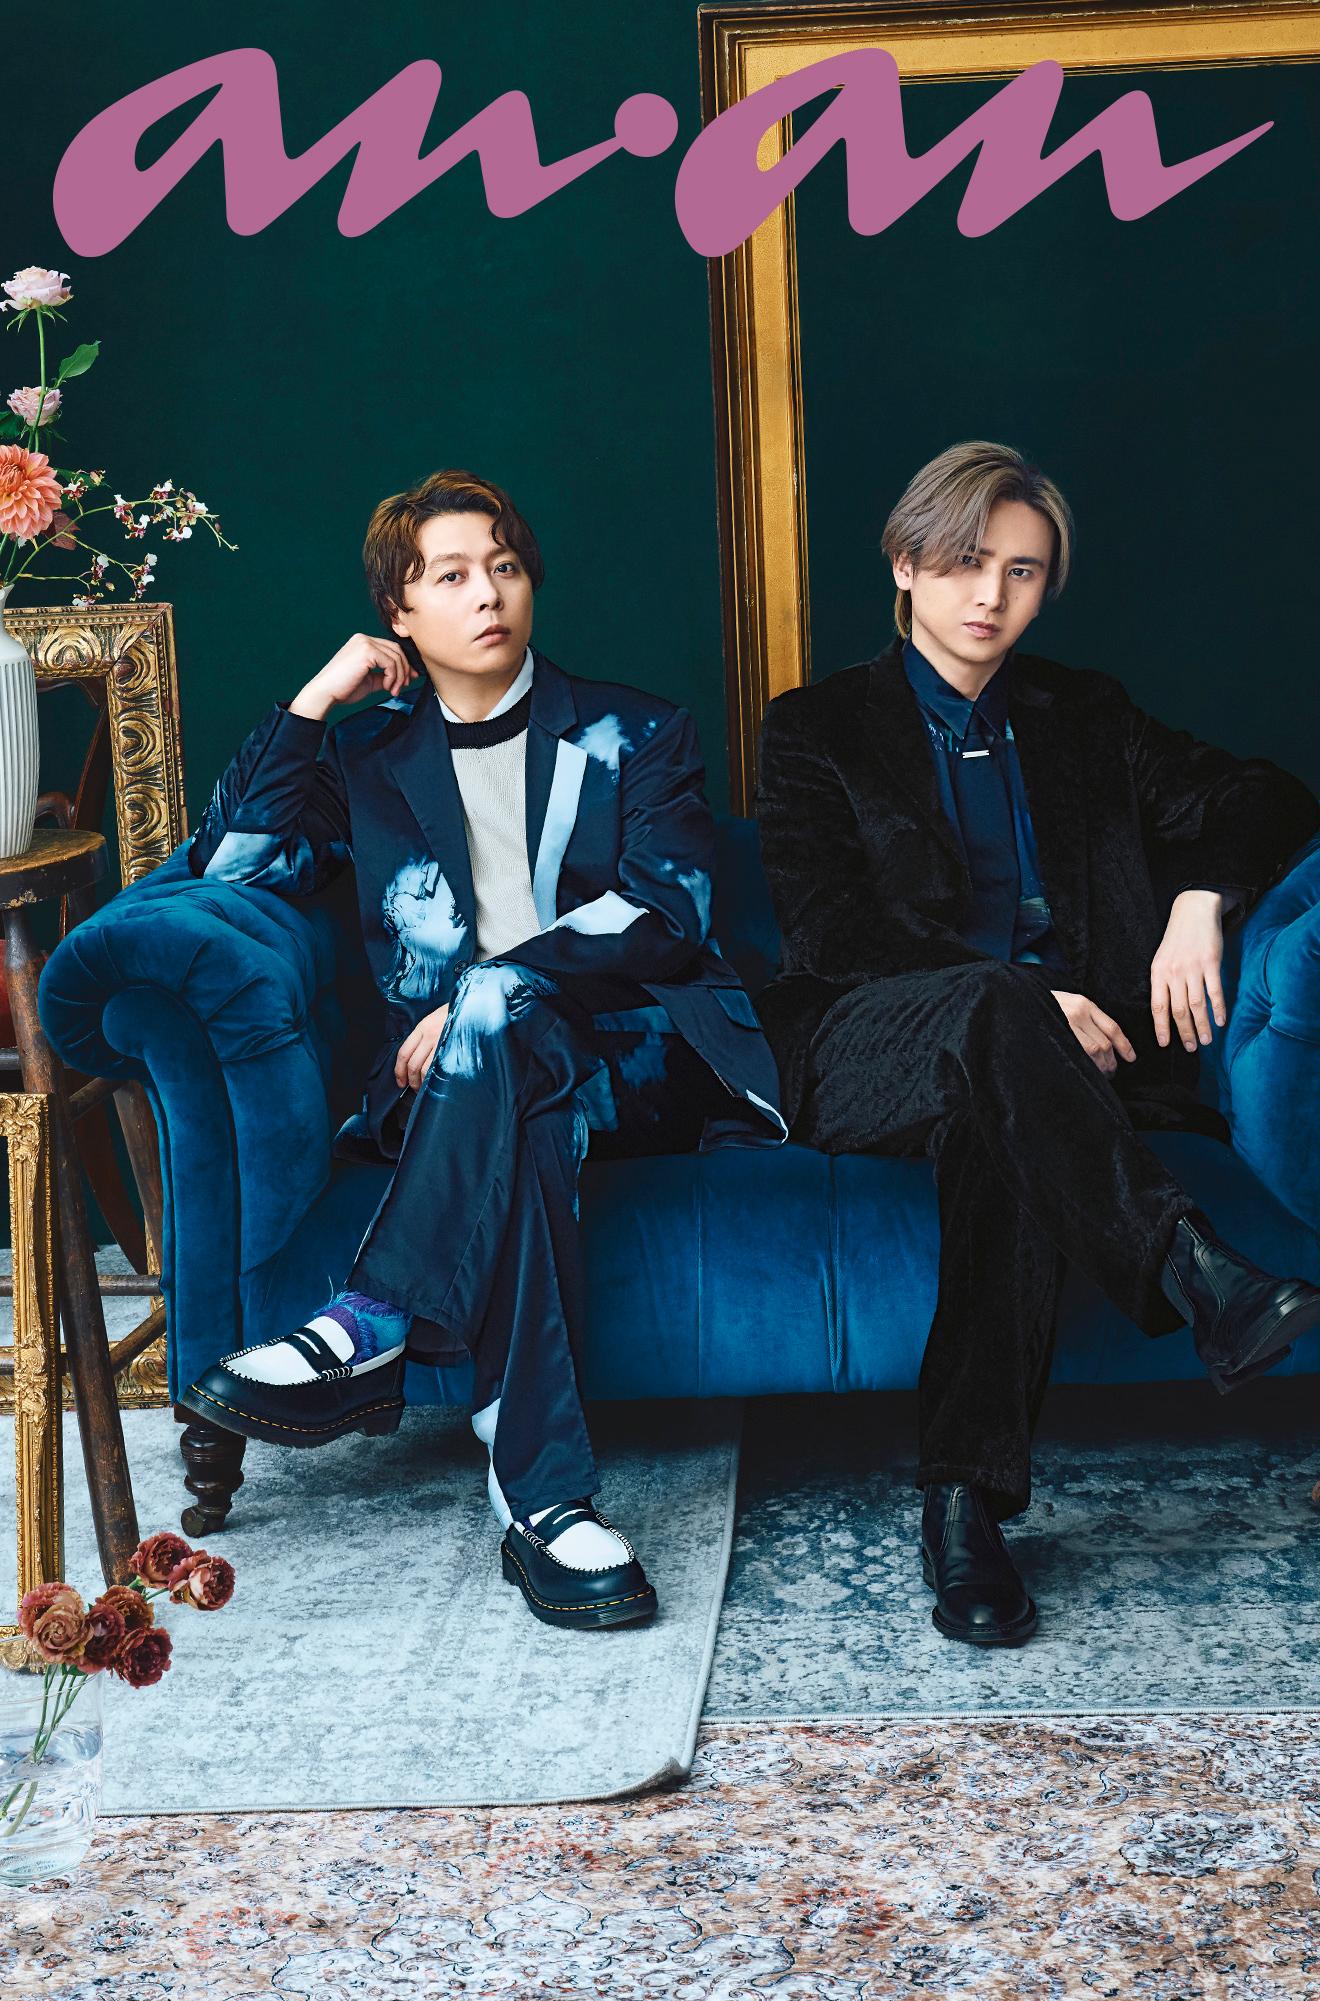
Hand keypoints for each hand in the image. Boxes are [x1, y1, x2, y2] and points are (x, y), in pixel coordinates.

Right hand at [289, 634, 422, 719]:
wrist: (325, 693)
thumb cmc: (343, 689)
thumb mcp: (370, 681)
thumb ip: (386, 675)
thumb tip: (408, 676)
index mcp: (362, 643)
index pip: (391, 648)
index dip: (403, 664)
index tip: (408, 680)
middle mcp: (364, 639)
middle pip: (396, 650)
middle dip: (404, 669)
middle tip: (402, 687)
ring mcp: (365, 643)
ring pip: (396, 657)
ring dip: (399, 676)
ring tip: (392, 691)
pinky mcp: (367, 651)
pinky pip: (391, 663)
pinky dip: (393, 677)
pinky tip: (386, 687)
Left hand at [393, 1004, 450, 1090]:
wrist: (473, 1007)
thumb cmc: (455, 1014)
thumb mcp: (434, 1019)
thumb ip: (424, 1036)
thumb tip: (415, 1058)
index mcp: (422, 1027)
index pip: (404, 1052)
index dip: (399, 1070)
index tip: (400, 1081)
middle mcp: (430, 1035)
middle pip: (413, 1064)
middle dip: (411, 1080)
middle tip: (413, 1088)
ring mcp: (442, 1042)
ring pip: (425, 1069)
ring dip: (422, 1083)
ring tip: (424, 1089)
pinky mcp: (454, 1049)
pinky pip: (440, 1068)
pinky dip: (435, 1079)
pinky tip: (436, 1083)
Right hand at [1049, 990, 1137, 1075]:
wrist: (1020, 1000)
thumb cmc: (1046, 1007)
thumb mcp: (1070, 1004)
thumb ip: (1087, 1019)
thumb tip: (1107, 1047)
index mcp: (1084, 1004)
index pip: (1112, 1028)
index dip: (1124, 1045)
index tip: (1131, 1058)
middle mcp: (1078, 1012)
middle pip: (1104, 1043)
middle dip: (1111, 1062)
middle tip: (1111, 1072)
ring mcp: (1066, 1023)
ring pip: (1095, 1050)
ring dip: (1101, 1066)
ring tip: (1101, 1074)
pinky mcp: (1055, 1032)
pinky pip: (1079, 1054)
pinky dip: (1087, 1065)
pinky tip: (1088, 1072)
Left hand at [1150, 890, 1226, 1050]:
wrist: (1193, 911)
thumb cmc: (1177, 939)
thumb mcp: (1161, 959)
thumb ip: (1163, 983)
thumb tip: (1165, 1011)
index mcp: (1158, 973)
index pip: (1158, 1007)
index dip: (1161, 1027)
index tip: (1165, 1044)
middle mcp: (1174, 972)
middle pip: (1179, 1010)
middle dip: (1185, 1032)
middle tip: (1191, 1048)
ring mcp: (1193, 968)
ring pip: (1197, 1005)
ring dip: (1203, 1026)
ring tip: (1206, 1041)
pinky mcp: (1211, 963)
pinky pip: (1215, 991)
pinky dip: (1218, 1008)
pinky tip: (1221, 1021)